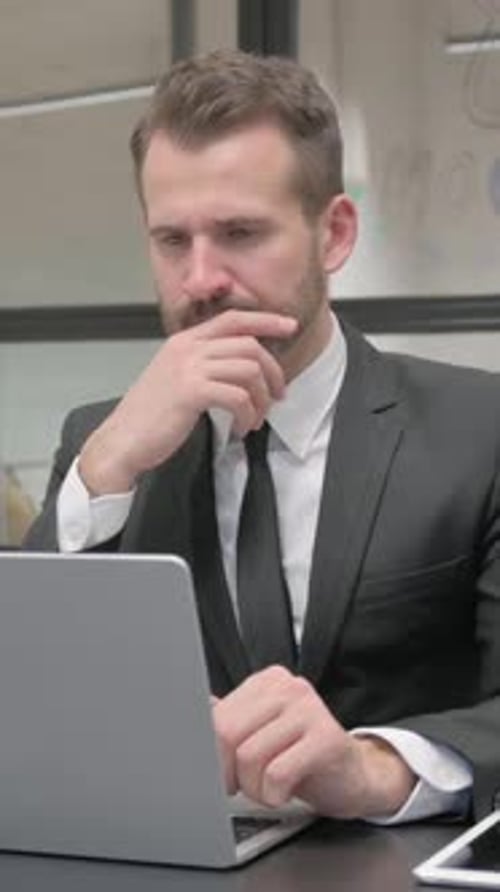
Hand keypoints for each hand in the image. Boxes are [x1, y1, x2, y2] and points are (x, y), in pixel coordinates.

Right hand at [78, 310, 296, 493]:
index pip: (233, 319)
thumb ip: (203, 365)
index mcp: (184, 341)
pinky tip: (240, 429)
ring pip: (249, 370)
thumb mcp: (176, 378)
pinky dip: (247, 415)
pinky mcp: (191, 392)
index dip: (266, 320)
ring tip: (254, 420)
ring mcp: (188, 368)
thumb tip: (243, 368)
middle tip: (277, 396)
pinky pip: (238, 396)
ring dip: (260, 399)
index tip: (289, 326)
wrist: (122, 440)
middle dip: (272, 372)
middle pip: (249, 345)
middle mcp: (187, 348)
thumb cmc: (150, 416)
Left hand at [212, 666, 415, 817]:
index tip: (218, 773)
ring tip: (268, 789)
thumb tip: (192, 712)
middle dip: (227, 772)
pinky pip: (277, 774)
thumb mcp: (261, 734)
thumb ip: (230, 722)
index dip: (211, 754)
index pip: (217, 715)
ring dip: (253, 788)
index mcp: (267, 682)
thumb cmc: (301, 757)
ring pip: (249, 756)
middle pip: (228, 733)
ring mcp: (310, 709)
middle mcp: (288, 687)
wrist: (353, 775)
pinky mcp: (327, 738)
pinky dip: (273, 795)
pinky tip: (284, 792)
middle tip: (241, 786)